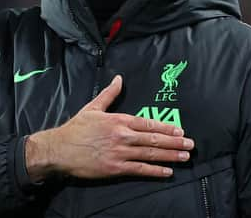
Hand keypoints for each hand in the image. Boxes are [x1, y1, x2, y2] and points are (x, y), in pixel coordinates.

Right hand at [25, 75, 193, 181]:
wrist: (60, 150)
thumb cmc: (76, 129)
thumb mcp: (93, 107)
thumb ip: (110, 94)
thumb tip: (119, 79)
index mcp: (119, 120)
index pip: (148, 124)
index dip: (166, 128)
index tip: (180, 130)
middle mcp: (123, 136)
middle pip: (153, 140)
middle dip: (174, 142)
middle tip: (190, 145)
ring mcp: (120, 153)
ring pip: (150, 155)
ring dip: (170, 156)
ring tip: (184, 157)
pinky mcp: (115, 168)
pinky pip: (140, 170)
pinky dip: (155, 171)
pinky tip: (167, 172)